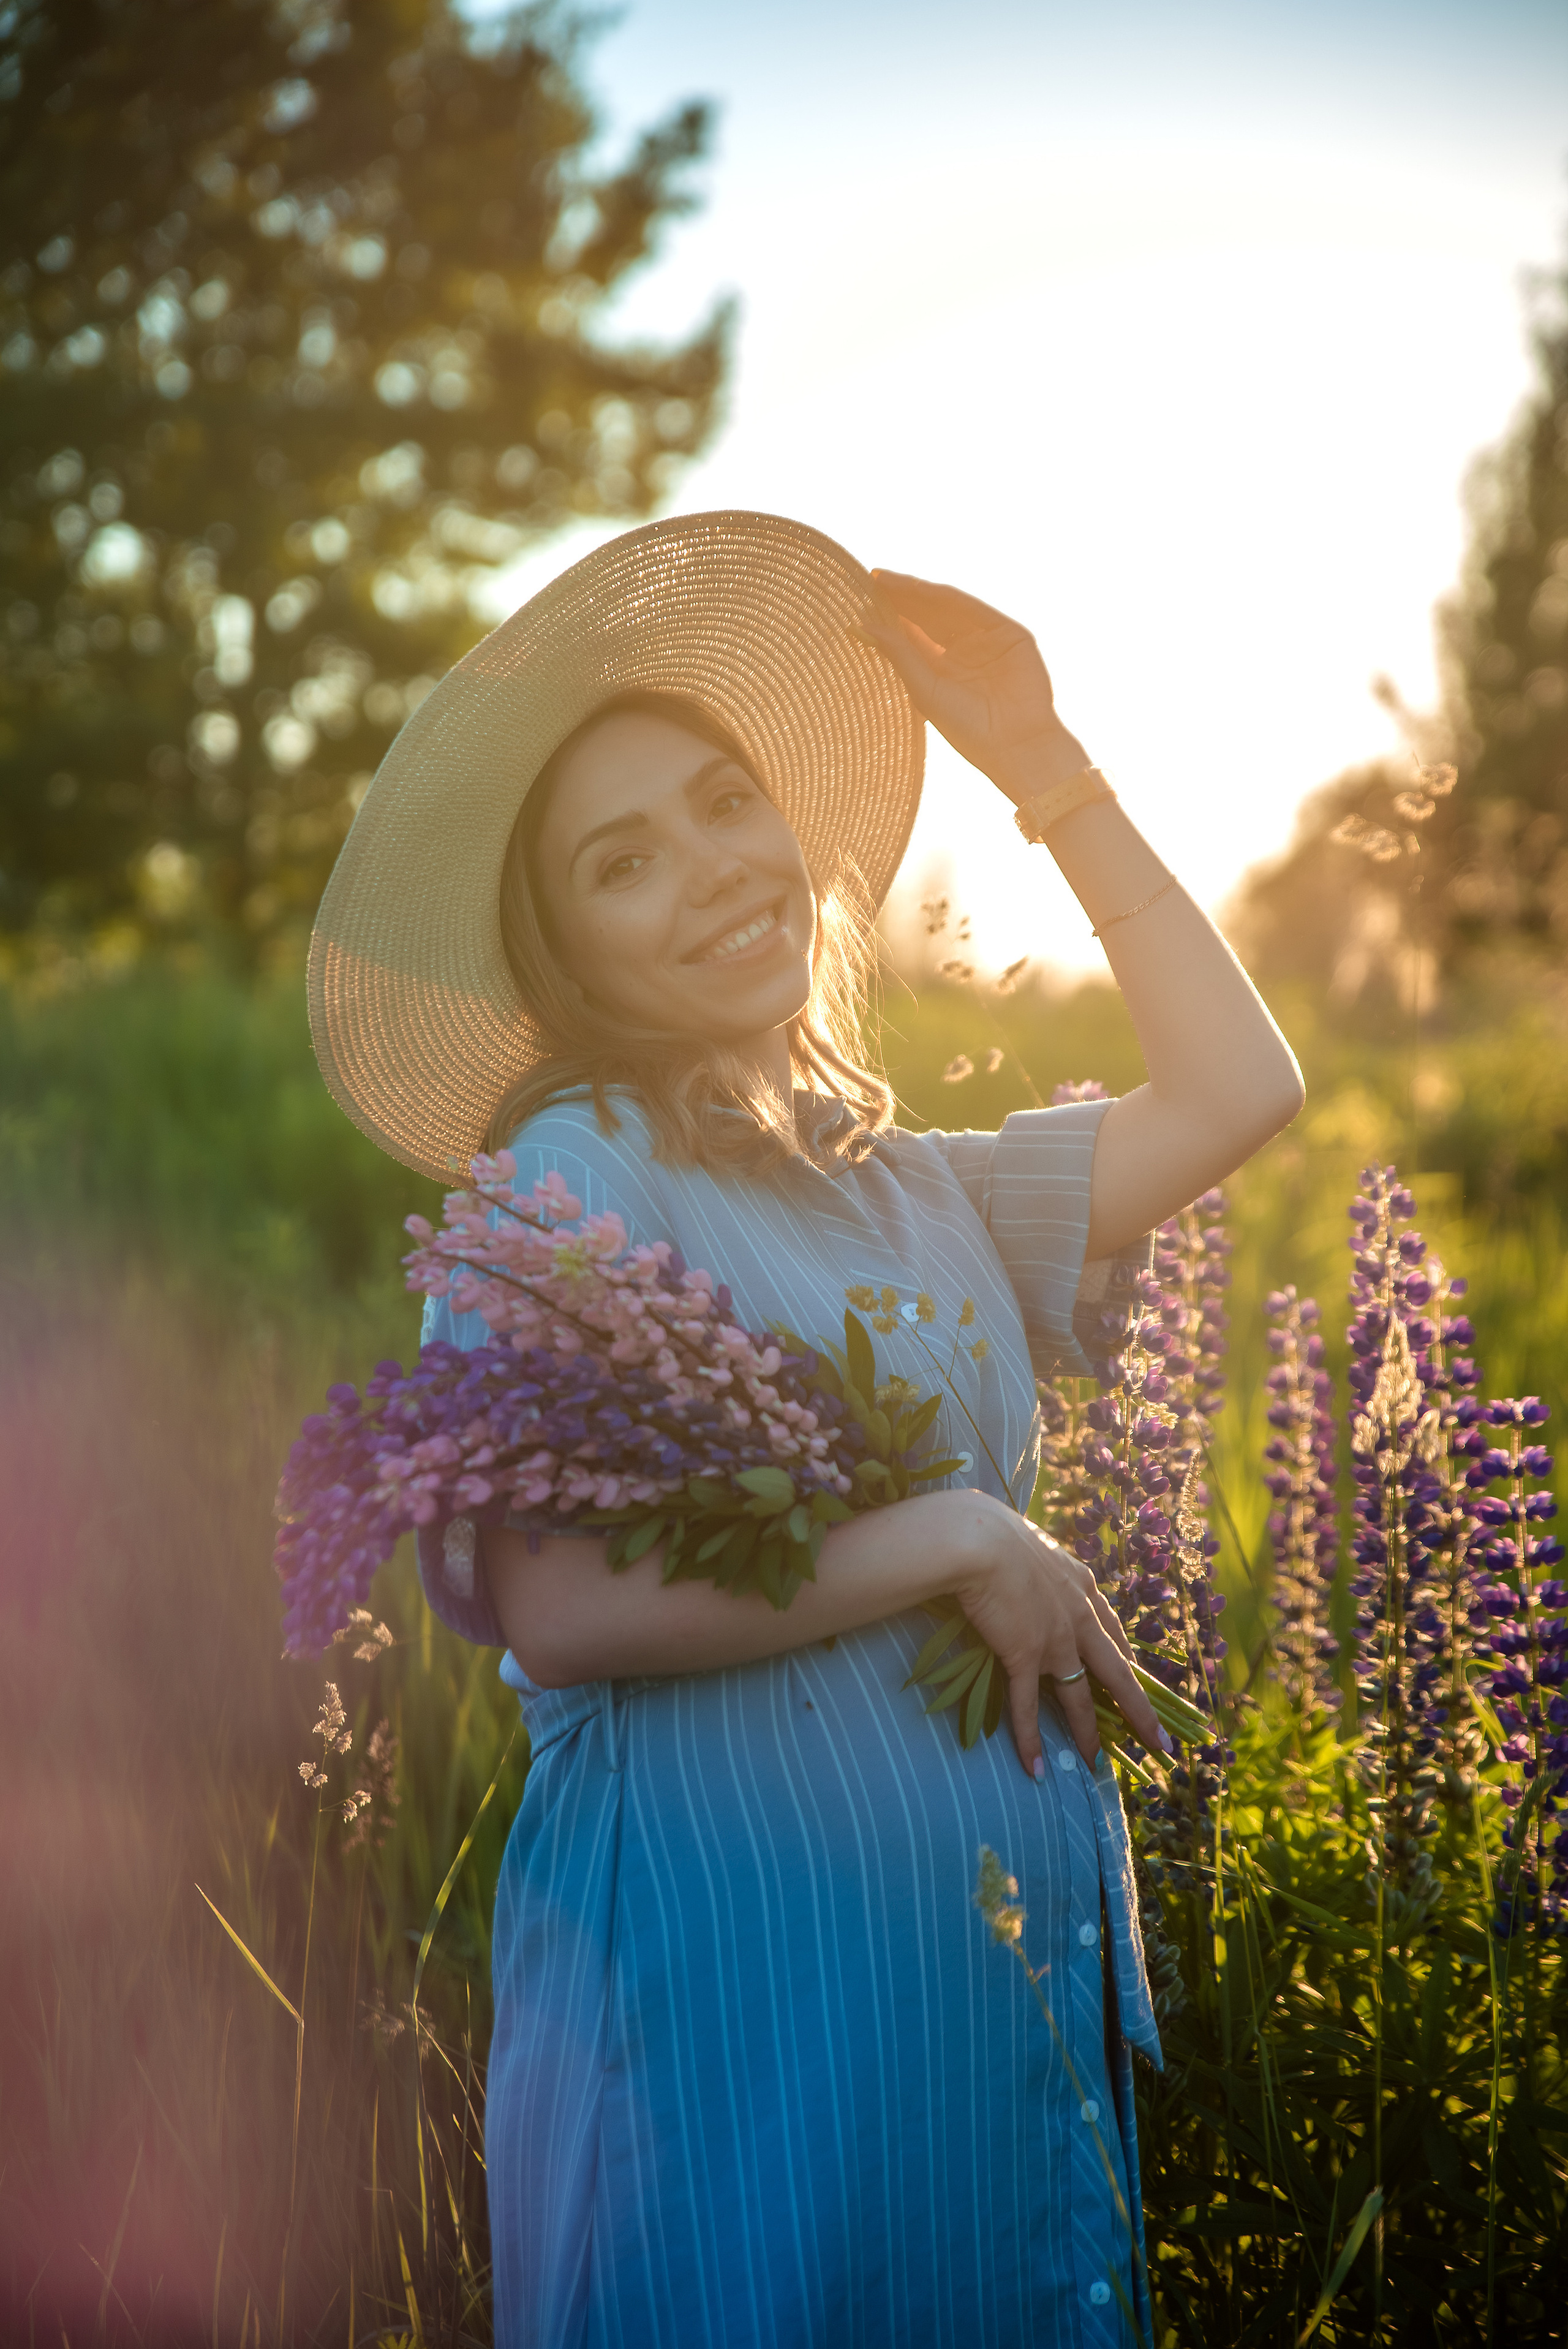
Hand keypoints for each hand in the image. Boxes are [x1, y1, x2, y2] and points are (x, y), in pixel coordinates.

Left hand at [855, 570, 1090, 804]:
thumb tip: (858, 626)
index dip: (888, 615)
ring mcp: (987, 640)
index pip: (911, 634)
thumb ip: (897, 654)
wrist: (1015, 745)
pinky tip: (920, 590)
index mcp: (941, 669)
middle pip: (927, 616)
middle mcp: (962, 652)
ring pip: (948, 608)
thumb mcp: (925, 690)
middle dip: (901, 598)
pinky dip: (947, 598)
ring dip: (918, 593)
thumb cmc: (967, 729)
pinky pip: (973, 609)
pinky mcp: (1009, 634)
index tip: (861, 598)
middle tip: (872, 579)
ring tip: (887, 580)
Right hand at [947, 1491, 1168, 1775]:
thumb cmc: (992, 1532)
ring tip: (1095, 1764)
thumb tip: (1021, 1559)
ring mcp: (1055, 1639)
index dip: (1127, 1659)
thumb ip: (1035, 1561)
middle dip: (1140, 1711)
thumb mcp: (1029, 1542)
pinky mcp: (1025, 1655)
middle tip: (1159, 1742)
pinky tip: (1034, 1768)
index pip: (1113, 1631)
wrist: (978, 1539)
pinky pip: (1028, 1707)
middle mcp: (1078, 1616)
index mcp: (1082, 1585)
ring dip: (1087, 1734)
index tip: (1136, 1676)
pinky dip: (1030, 1740)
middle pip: (1117, 1673)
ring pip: (1078, 1697)